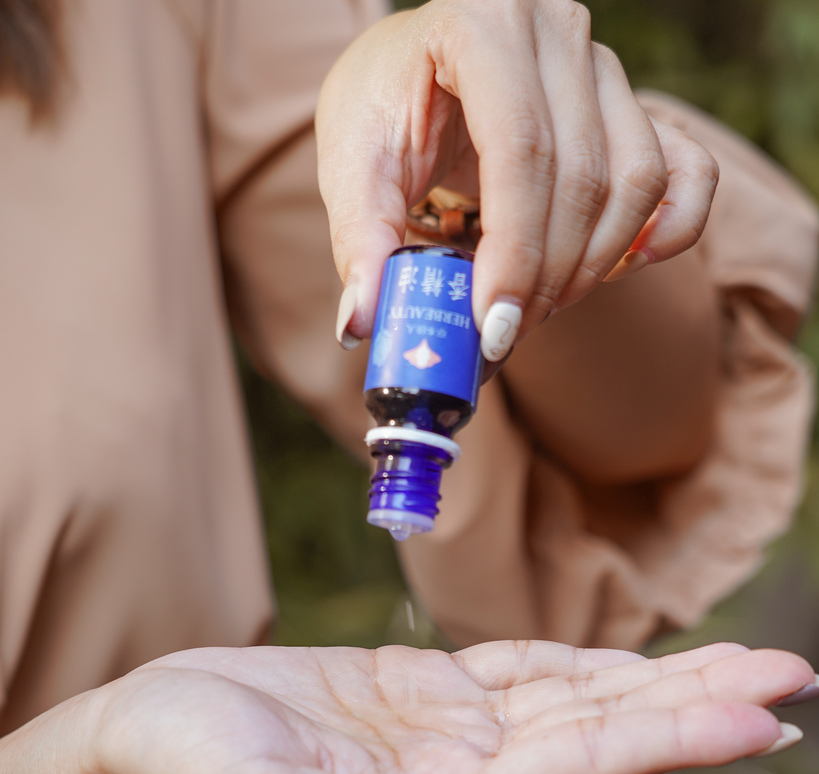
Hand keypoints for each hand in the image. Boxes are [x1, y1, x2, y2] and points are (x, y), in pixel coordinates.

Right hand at [92, 641, 808, 773]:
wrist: (144, 732)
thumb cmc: (189, 772)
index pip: (581, 772)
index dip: (672, 741)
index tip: (761, 718)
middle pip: (602, 735)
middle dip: (697, 706)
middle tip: (790, 676)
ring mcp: (443, 732)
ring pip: (574, 700)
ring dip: (658, 682)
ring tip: (741, 665)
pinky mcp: (418, 693)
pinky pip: (520, 673)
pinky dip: (584, 664)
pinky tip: (634, 663)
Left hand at [317, 0, 717, 361]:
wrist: (417, 69)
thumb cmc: (384, 106)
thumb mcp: (352, 165)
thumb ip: (359, 240)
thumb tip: (360, 322)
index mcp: (481, 25)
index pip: (520, 150)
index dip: (514, 251)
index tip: (491, 326)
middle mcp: (556, 32)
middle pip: (582, 177)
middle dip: (544, 278)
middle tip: (502, 335)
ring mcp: (605, 67)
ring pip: (636, 182)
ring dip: (592, 266)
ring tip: (534, 309)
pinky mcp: (634, 105)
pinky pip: (685, 172)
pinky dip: (668, 231)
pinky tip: (619, 271)